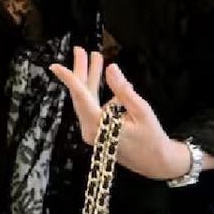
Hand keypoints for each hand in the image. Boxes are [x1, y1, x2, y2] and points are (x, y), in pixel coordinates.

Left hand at [49, 47, 191, 180]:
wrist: (158, 164)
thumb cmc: (152, 139)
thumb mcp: (141, 111)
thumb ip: (123, 90)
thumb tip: (111, 68)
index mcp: (98, 125)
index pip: (80, 97)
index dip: (69, 78)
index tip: (55, 66)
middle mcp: (90, 129)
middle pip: (81, 95)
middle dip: (81, 71)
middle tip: (80, 50)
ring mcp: (93, 131)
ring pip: (86, 99)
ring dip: (91, 79)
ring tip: (95, 57)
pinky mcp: (98, 131)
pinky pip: (94, 106)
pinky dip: (98, 92)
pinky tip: (109, 80)